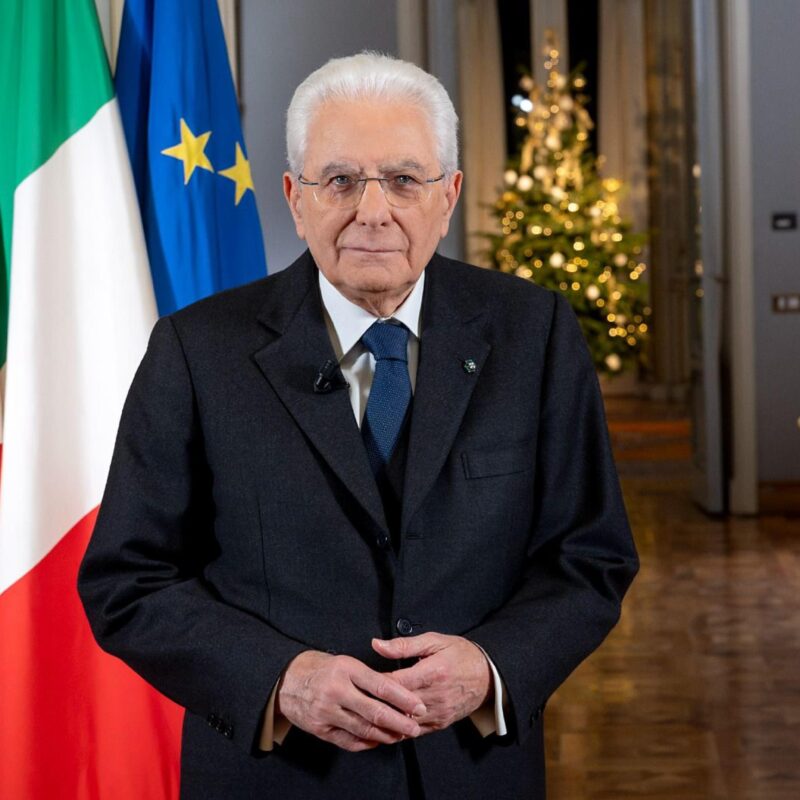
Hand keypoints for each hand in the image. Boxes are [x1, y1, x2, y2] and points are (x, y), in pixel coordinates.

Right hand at [275, 650, 426, 751]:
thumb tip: (398, 692)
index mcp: (346, 668)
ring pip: (363, 729)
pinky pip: (348, 740)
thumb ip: (369, 676)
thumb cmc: (321, 668)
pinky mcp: (319, 728)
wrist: (286, 679)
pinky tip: (378, 740)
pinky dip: (366, 743)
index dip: (403, 698)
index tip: (419, 706)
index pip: (382, 686)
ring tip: (401, 736)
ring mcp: (326, 711)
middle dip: (399, 722)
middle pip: (375, 711)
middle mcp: (336, 690)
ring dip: (386, 735)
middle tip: (415, 728)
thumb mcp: (345, 662)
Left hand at [372, 633, 490, 733]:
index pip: (395, 683)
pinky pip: (415, 731)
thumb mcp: (434, 641)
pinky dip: (399, 729)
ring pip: (404, 722)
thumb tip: (377, 645)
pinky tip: (385, 724)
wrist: (488, 674)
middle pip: (397, 705)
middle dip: (376, 703)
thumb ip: (404, 645)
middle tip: (357, 699)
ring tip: (367, 713)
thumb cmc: (460, 653)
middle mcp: (435, 696)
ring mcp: (439, 712)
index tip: (361, 680)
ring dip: (386, 719)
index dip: (375, 683)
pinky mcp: (441, 723)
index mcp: (432, 672)